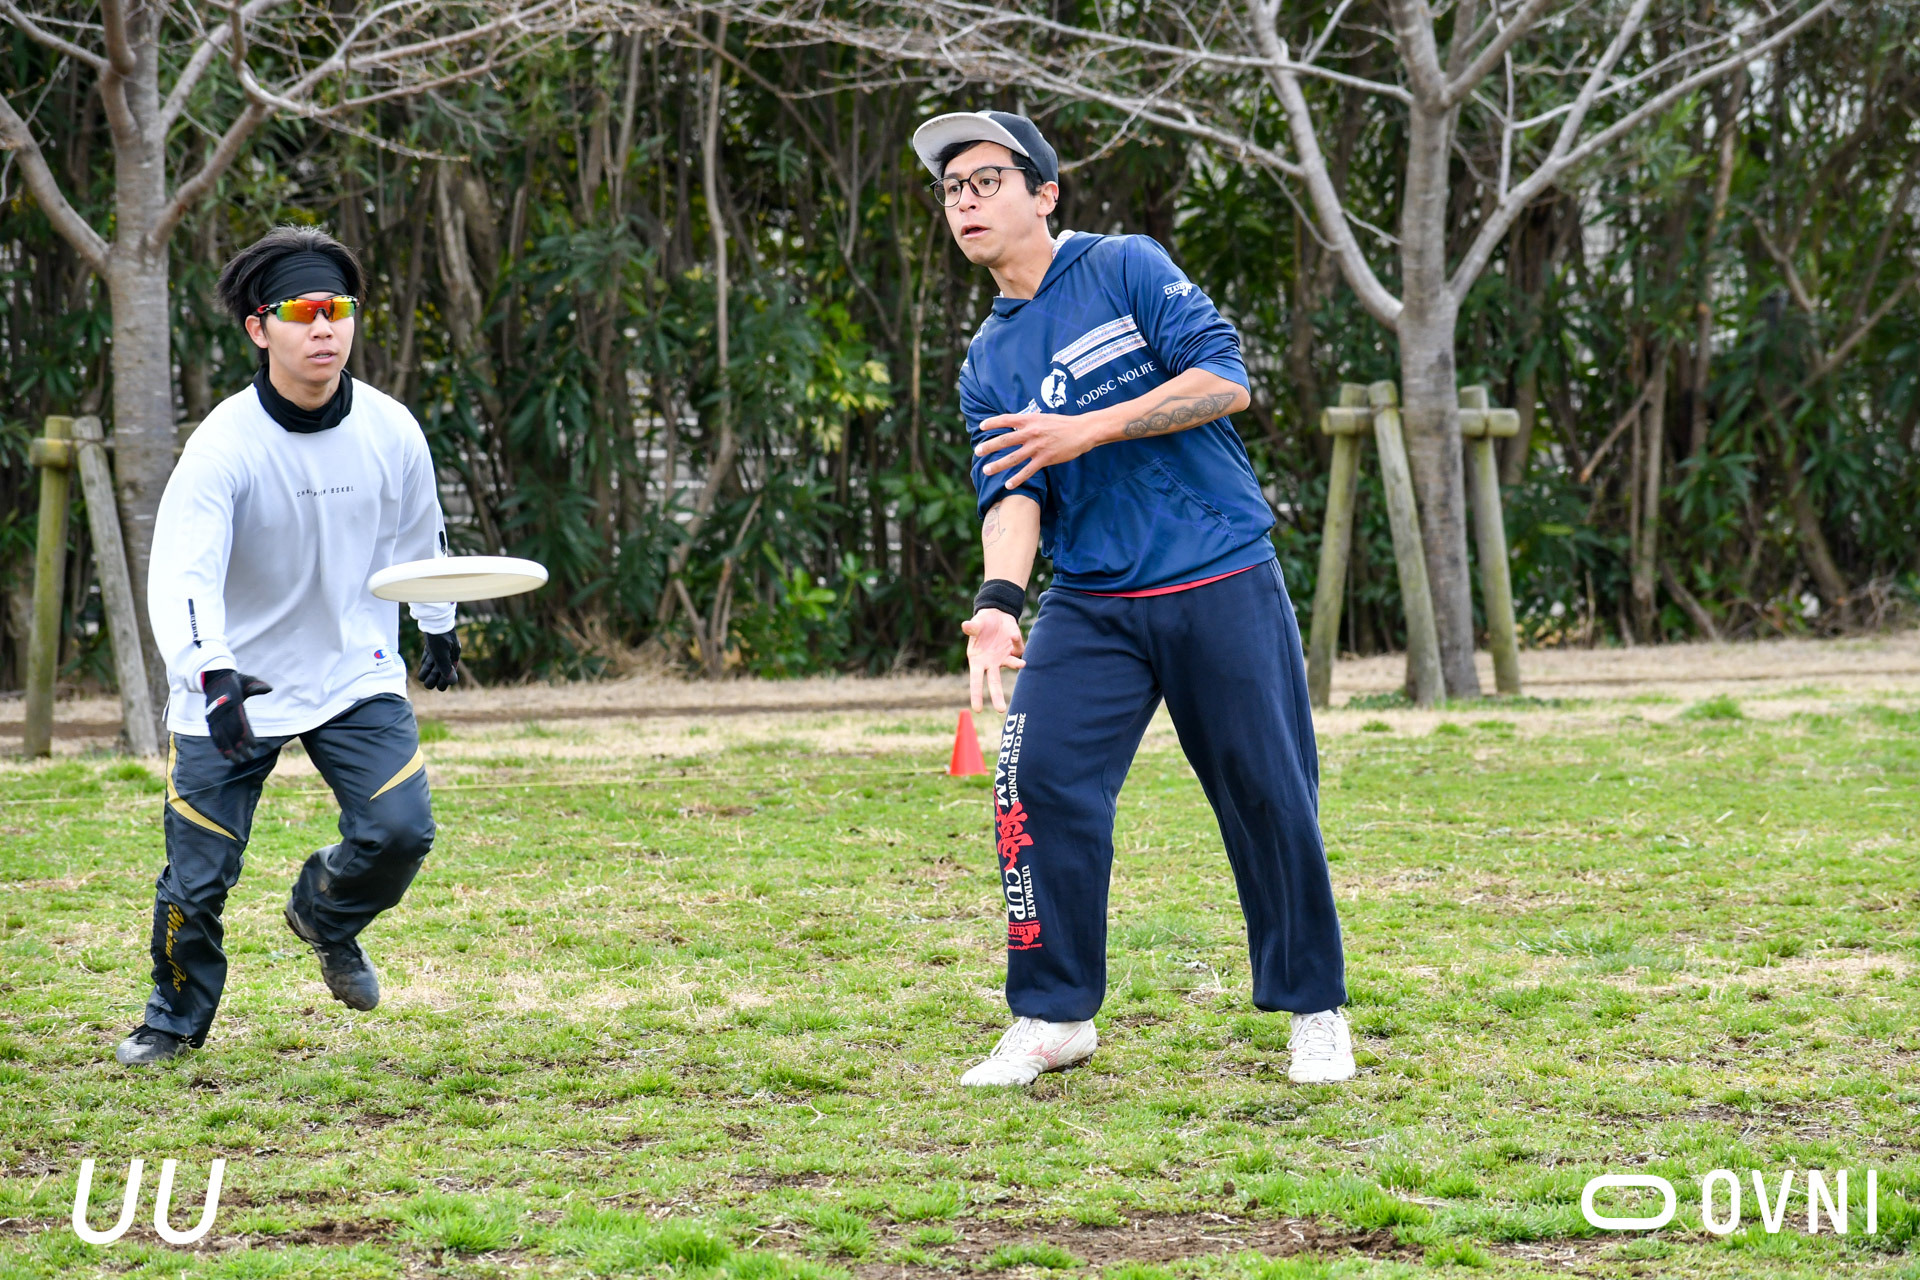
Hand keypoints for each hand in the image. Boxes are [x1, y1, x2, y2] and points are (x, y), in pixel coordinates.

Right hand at [201, 668, 272, 759]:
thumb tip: (269, 688)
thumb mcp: (246, 680)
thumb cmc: (235, 681)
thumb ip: (256, 686)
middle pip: (232, 733)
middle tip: (249, 758)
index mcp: (233, 703)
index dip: (247, 735)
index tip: (254, 745)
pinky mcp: (210, 719)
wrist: (214, 677)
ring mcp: (214, 716)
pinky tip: (224, 755)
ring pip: (221, 737)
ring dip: (228, 750)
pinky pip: (214, 735)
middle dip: (240, 747)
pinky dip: (219, 746)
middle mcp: (222, 711)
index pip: (241, 723)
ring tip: (237, 761)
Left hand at [417, 629, 459, 690]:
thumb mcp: (441, 655)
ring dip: (427, 671)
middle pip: (440, 671)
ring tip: (422, 677)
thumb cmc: (439, 638)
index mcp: (453, 658)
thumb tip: (453, 683)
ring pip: (433, 664)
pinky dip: (426, 661)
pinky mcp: (433, 644)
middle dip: (433, 678)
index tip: (438, 687)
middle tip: (427, 684)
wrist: (434, 620)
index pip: (450, 675)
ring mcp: (440, 649)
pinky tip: (424, 663)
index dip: (444, 682)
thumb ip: (446, 669)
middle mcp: (448, 655)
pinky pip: (430, 655)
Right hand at [963, 608, 1025, 712]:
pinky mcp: (1015, 650)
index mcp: (977, 661)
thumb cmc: (981, 623)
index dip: (976, 695)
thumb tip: (965, 625)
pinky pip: (1018, 649)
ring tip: (1022, 663)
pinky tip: (1013, 635)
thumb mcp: (976, 624)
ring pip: (1012, 665)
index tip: (977, 709)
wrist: (997, 614)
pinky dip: (1017, 643)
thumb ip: (972, 627)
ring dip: (1016, 664)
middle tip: (1001, 710)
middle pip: (994, 682)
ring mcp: (1004, 658)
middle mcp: (991, 663)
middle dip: (997, 696)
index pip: (976, 681)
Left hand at [975, 411, 1104, 488]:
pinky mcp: (1045, 459)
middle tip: (978, 451)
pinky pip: (1028, 471)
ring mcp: (1038, 446)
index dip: (993, 422)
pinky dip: (1017, 479)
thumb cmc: (1062, 424)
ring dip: (998, 465)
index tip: (981, 426)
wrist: (1082, 431)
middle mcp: (1031, 432)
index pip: (1007, 419)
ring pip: (1013, 458)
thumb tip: (1014, 426)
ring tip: (986, 470)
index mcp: (1030, 419)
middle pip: (1005, 440)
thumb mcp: (1043, 418)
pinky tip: (1008, 485)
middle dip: (990, 446)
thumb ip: (1028, 422)